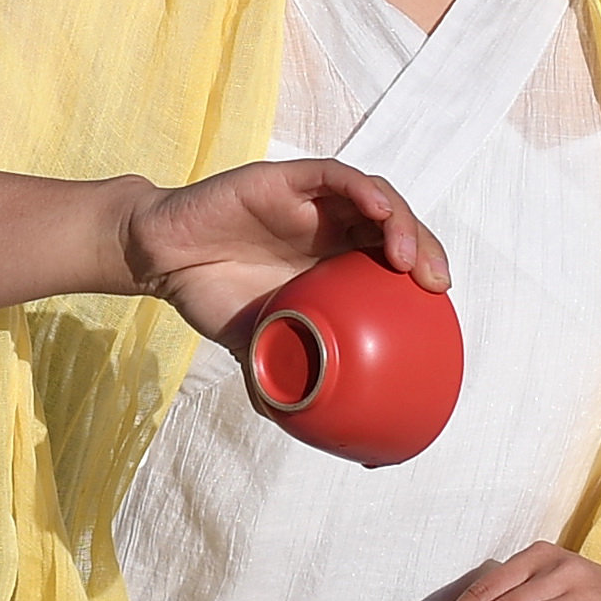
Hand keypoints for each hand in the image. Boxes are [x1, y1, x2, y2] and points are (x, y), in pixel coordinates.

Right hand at [122, 158, 447, 342]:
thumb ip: (283, 373)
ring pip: (375, 197)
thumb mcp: (257, 342)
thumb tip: (300, 424)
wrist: (161, 261)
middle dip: (425, 250)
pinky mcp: (287, 179)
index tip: (439, 307)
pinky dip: (364, 191)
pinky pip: (336, 176)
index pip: (392, 259)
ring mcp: (312, 200)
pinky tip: (380, 210)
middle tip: (435, 285)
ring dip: (402, 222)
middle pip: (395, 227)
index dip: (422, 276)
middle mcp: (330, 225)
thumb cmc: (212, 294)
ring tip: (409, 258)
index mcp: (333, 260)